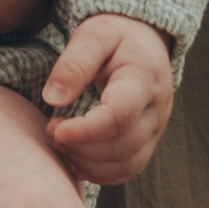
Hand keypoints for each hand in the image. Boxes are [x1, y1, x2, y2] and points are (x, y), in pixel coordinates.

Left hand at [40, 14, 174, 185]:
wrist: (144, 40)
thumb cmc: (115, 35)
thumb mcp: (92, 35)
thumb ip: (73, 64)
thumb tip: (53, 100)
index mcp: (144, 78)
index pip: (120, 116)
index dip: (85, 130)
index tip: (54, 129)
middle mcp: (156, 108)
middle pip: (123, 146)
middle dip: (81, 147)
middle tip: (51, 131)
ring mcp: (156, 128)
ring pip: (127, 164)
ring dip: (88, 163)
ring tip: (61, 143)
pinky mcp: (148, 141)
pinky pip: (128, 170)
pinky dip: (99, 172)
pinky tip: (74, 158)